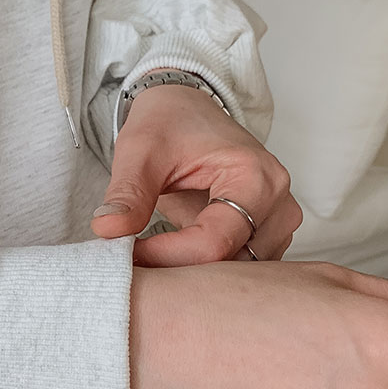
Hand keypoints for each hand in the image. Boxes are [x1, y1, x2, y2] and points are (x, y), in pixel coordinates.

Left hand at [94, 83, 300, 264]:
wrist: (188, 114)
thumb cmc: (169, 126)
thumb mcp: (140, 151)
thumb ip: (127, 192)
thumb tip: (108, 229)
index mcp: (255, 177)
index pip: (213, 243)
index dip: (166, 257)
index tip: (128, 253)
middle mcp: (278, 204)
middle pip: (228, 264)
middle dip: (178, 269)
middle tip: (136, 260)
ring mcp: (279, 224)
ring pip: (235, 274)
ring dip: (192, 274)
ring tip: (154, 255)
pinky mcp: (269, 237)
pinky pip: (239, 270)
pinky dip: (205, 271)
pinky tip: (175, 256)